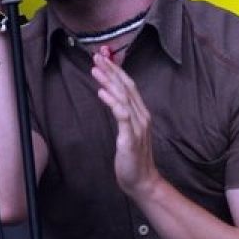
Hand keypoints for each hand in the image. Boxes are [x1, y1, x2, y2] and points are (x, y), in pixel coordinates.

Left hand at [91, 46, 162, 197]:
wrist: (142, 182)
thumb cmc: (133, 159)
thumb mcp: (128, 133)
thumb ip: (123, 116)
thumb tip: (113, 100)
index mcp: (141, 114)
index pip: (129, 86)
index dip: (117, 71)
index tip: (104, 58)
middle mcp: (141, 117)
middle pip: (126, 87)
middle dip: (111, 70)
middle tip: (97, 56)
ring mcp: (137, 127)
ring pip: (123, 97)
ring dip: (109, 81)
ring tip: (95, 69)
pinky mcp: (130, 138)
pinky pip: (121, 115)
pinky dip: (112, 101)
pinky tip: (101, 92)